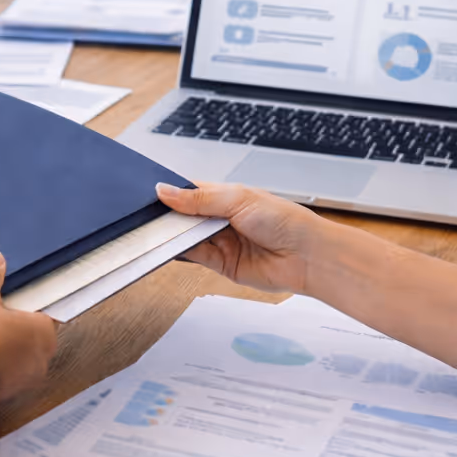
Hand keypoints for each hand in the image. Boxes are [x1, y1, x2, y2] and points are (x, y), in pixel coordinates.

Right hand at [156, 181, 322, 295]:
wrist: (307, 256)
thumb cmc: (285, 221)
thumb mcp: (238, 199)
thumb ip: (199, 198)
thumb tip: (166, 191)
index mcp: (227, 196)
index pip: (191, 192)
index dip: (172, 193)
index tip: (151, 193)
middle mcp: (222, 218)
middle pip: (185, 216)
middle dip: (169, 215)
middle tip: (148, 214)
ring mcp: (222, 241)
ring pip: (187, 237)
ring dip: (174, 234)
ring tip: (156, 230)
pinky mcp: (222, 264)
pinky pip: (195, 256)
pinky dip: (182, 252)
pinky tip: (172, 245)